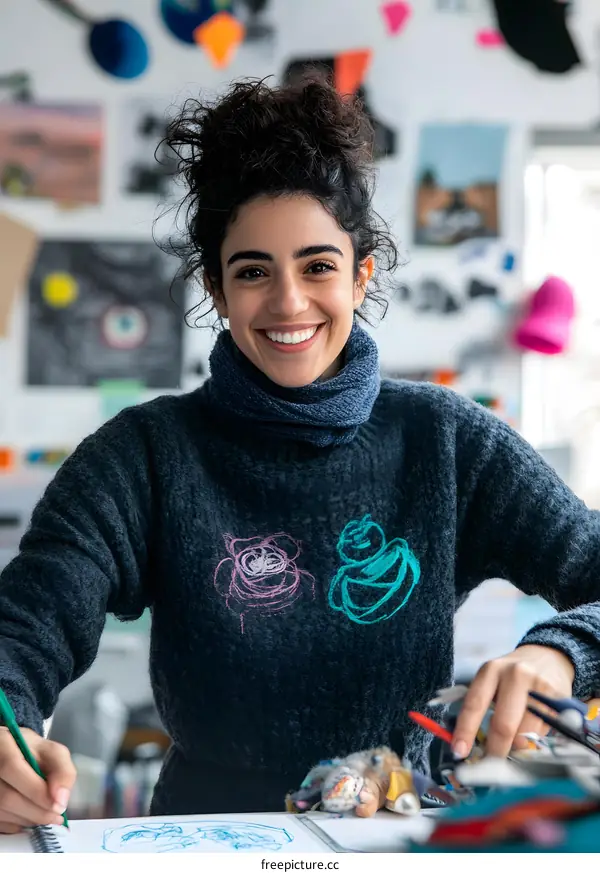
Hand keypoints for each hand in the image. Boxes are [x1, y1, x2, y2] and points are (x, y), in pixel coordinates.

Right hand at [0, 726, 75, 833]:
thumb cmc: (31, 752)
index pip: (12, 767)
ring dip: (28, 819)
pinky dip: (17, 824)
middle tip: (55, 815)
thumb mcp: (51, 751)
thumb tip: (61, 799)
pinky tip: (30, 816)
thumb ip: (62, 770)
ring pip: (1, 812)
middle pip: (6, 796)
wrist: (10, 754)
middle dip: (36, 811)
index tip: (57, 804)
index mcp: (2, 744)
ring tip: (46, 815)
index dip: (36, 790)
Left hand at [451, 645, 574, 760]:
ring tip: (515, 741)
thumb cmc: (512, 676)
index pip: (475, 704)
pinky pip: (545, 732)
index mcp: (491, 670)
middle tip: (490, 764)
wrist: (547, 657)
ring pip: (526, 734)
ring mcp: (540, 687)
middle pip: (503, 724)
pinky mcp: (559, 700)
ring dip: (518, 747)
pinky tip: (533, 728)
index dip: (465, 730)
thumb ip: (482, 708)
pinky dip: (535, 739)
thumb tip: (473, 746)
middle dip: (495, 751)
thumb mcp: (491, 681)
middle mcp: (515, 675)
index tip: (459, 751)